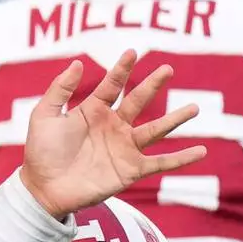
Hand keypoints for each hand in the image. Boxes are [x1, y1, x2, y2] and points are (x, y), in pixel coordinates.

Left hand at [21, 51, 204, 220]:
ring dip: (175, 119)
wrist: (43, 189)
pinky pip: (161, 163)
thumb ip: (60, 89)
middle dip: (153, 84)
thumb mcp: (44, 115)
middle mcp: (112, 127)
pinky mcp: (131, 170)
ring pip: (155, 130)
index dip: (122, 69)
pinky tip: (201, 151)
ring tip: (195, 108)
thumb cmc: (41, 153)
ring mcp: (124, 148)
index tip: (133, 52)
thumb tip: (79, 63)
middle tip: (168, 68)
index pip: (112, 85)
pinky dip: (181, 159)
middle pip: (139, 101)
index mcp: (93, 112)